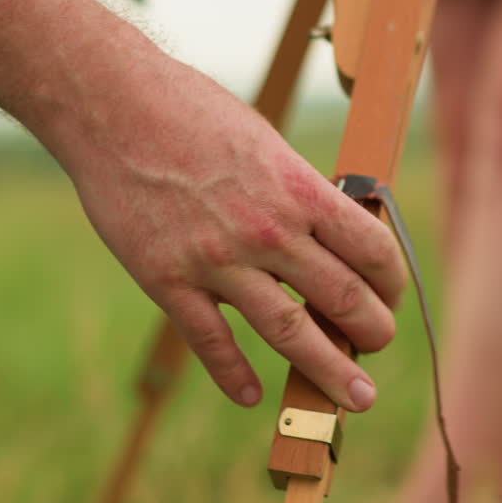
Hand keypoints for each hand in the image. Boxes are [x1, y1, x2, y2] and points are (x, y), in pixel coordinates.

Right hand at [55, 59, 406, 411]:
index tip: (389, 298)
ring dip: (329, 370)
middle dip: (372, 333)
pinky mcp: (167, 280)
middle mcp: (267, 230)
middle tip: (376, 348)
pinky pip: (211, 342)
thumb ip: (295, 190)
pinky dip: (235, 375)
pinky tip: (252, 395)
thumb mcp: (262, 140)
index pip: (371, 250)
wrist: (110, 106)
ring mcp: (217, 260)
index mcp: (298, 189)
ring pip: (289, 333)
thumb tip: (328, 231)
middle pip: (342, 299)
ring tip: (354, 396)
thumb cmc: (188, 111)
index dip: (392, 283)